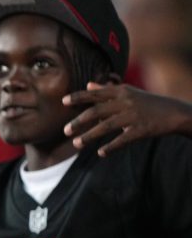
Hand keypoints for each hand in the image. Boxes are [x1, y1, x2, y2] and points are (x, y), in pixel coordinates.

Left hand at [63, 81, 191, 155]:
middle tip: (65, 131)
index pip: (96, 93)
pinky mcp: (141, 129)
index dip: (79, 97)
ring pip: (107, 127)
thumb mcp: (128, 92)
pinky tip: (100, 153)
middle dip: (79, 121)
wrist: (174, 112)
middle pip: (97, 111)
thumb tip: (89, 84)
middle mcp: (125, 102)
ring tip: (76, 144)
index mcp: (121, 91)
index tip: (63, 101)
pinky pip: (123, 140)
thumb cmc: (147, 102)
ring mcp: (134, 116)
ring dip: (90, 136)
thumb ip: (107, 89)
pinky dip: (111, 147)